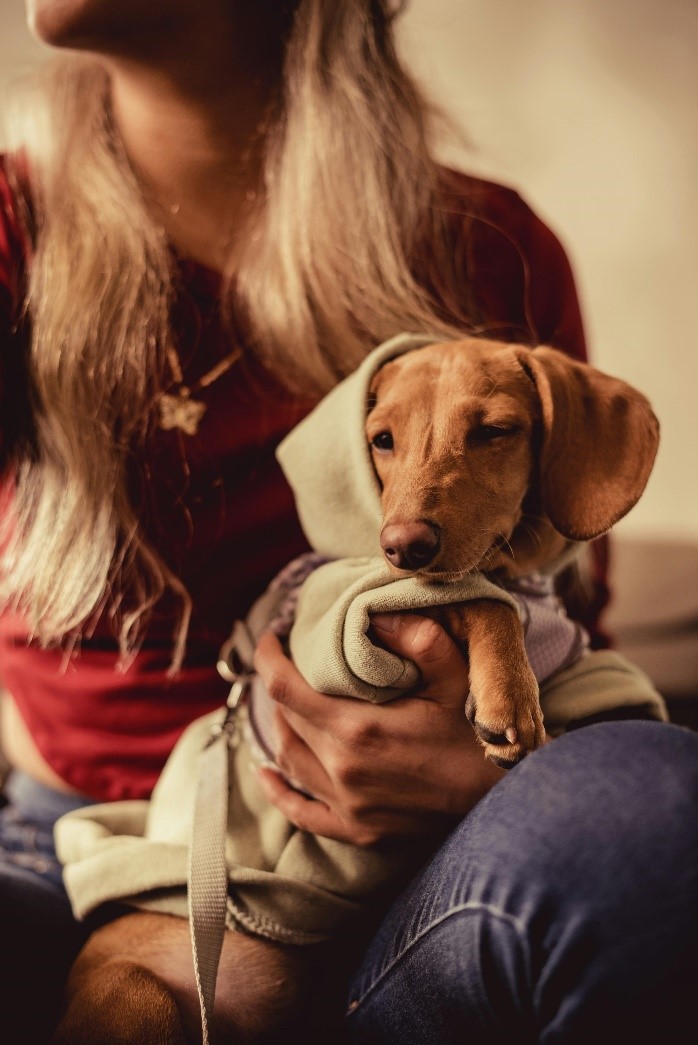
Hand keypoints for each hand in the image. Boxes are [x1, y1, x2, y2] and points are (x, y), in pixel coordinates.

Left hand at [252, 613, 505, 845]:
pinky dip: (279, 792)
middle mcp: (342, 770)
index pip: (285, 689)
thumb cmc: (476, 733)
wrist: (500, 800)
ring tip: (291, 704)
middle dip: (283, 687)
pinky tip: (267, 774)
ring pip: (290, 759)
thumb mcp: (455, 675)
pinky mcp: (356, 831)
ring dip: (283, 727)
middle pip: (287, 720)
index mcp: (357, 729)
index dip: (269, 659)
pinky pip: (301, 812)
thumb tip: (375, 615)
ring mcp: (347, 805)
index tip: (271, 638)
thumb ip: (418, 638)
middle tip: (294, 664)